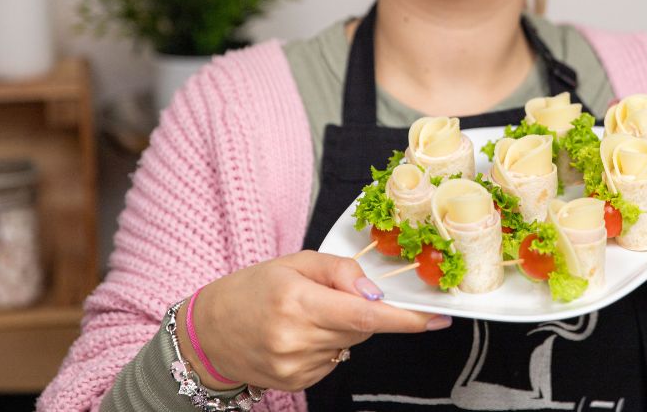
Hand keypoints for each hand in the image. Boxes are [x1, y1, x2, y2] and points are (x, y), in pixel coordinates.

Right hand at [179, 250, 450, 392]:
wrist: (209, 333)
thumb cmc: (252, 289)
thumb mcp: (295, 262)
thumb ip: (340, 270)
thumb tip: (375, 290)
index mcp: (297, 300)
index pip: (364, 313)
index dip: (405, 318)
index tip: (438, 318)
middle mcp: (297, 337)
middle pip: (362, 326)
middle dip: (364, 309)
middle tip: (333, 295)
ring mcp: (296, 365)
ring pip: (350, 343)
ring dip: (343, 327)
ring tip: (307, 315)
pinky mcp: (296, 382)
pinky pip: (334, 360)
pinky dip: (329, 345)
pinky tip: (301, 335)